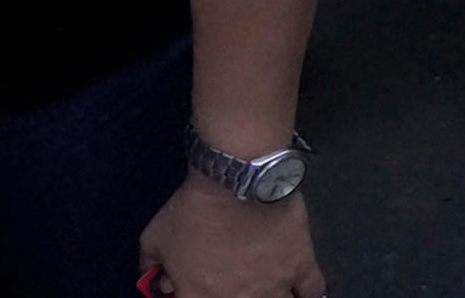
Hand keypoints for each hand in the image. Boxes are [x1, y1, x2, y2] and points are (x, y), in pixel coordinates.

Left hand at [142, 171, 322, 297]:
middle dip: (231, 297)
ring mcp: (275, 287)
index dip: (193, 297)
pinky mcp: (301, 266)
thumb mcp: (154, 237)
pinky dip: (306, 294)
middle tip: (230, 284)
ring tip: (264, 289)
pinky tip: (298, 290)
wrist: (237, 179)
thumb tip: (156, 280)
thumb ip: (151, 266)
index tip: (195, 289)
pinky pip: (313, 291)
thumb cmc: (194, 209)